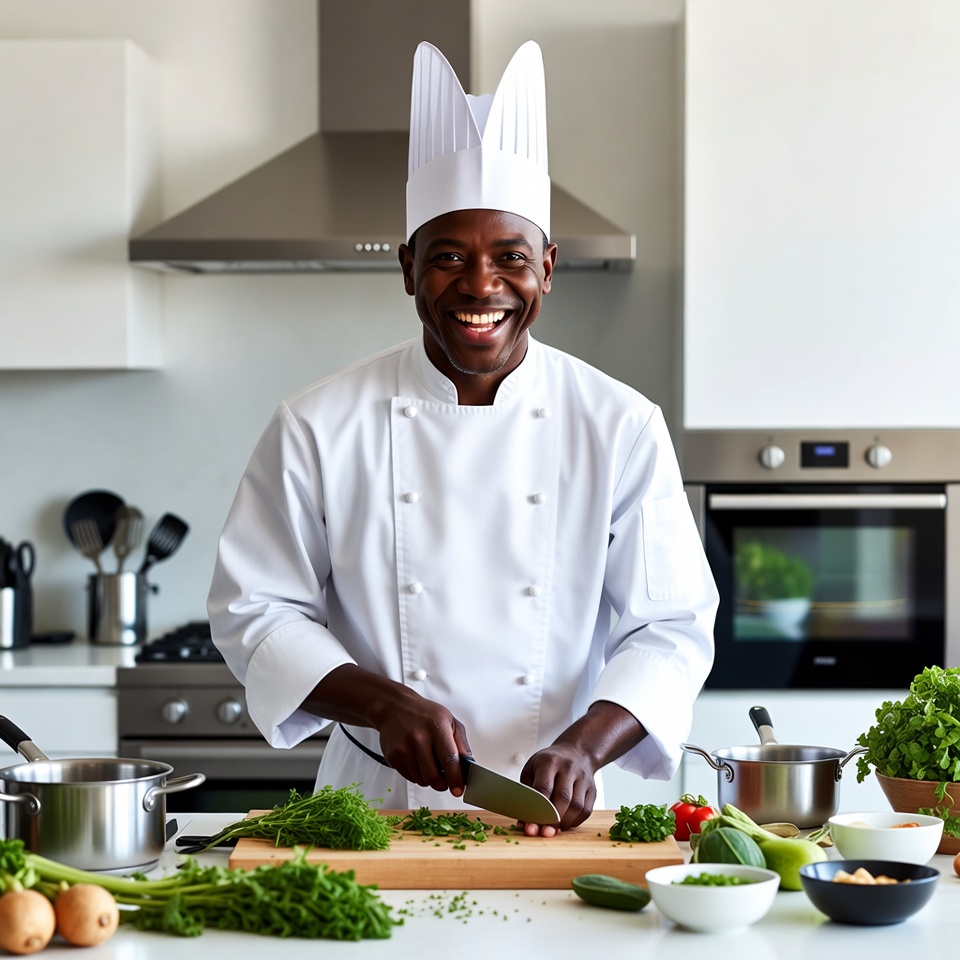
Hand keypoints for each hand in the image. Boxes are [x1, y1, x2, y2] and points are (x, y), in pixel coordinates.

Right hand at [377, 693, 471, 794]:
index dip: (456, 778)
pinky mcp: (393, 756)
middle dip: (442, 784)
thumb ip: (461, 743)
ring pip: (421, 780)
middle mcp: (419, 737)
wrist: (394, 707)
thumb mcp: (449, 720)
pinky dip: (417, 775)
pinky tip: (417, 760)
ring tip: (429, 763)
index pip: (449, 759)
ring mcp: (403, 748)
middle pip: (433, 776)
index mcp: (436, 727)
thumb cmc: (424, 714)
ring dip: (429, 779)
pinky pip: (410, 778)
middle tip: (445, 781)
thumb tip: (468, 765)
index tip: (459, 789)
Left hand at [518, 701, 646, 834]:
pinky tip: (564, 823)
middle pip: (563, 798)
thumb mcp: (531, 769)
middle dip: (552, 820)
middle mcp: (569, 768)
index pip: (544, 787)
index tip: (530, 824)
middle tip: (542, 832)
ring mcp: (583, 779)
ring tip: (553, 829)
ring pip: (577, 806)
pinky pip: (586, 811)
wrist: (576, 752)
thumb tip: (524, 822)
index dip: (537, 809)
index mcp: (550, 762)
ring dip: (563, 823)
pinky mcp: (592, 790)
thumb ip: (527, 793)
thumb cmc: (549, 763)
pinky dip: (574, 822)